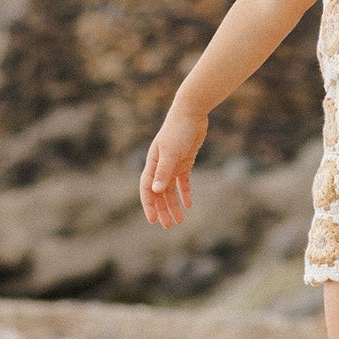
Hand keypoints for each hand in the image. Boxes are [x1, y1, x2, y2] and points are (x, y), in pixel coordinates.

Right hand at [140, 106, 207, 227]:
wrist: (192, 112)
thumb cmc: (178, 130)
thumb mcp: (171, 152)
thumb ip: (164, 171)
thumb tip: (155, 190)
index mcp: (152, 163)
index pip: (146, 189)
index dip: (149, 205)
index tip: (152, 220)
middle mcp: (161, 166)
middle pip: (159, 193)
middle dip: (163, 210)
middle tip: (168, 226)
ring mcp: (173, 164)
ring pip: (171, 190)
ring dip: (174, 205)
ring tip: (179, 221)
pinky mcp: (185, 161)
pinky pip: (183, 182)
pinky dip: (185, 193)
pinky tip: (189, 205)